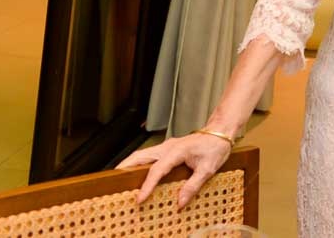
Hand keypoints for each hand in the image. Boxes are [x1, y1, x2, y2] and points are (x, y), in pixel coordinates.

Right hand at [116, 132, 231, 208]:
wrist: (221, 131)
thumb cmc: (216, 147)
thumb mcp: (208, 169)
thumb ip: (193, 186)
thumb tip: (179, 203)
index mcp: (177, 150)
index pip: (157, 169)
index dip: (147, 185)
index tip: (139, 199)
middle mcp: (168, 147)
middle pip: (140, 156)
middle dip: (125, 169)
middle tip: (112, 183)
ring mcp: (166, 146)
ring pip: (142, 154)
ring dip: (129, 165)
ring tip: (118, 180)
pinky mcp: (167, 149)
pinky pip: (149, 156)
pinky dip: (138, 164)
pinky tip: (136, 174)